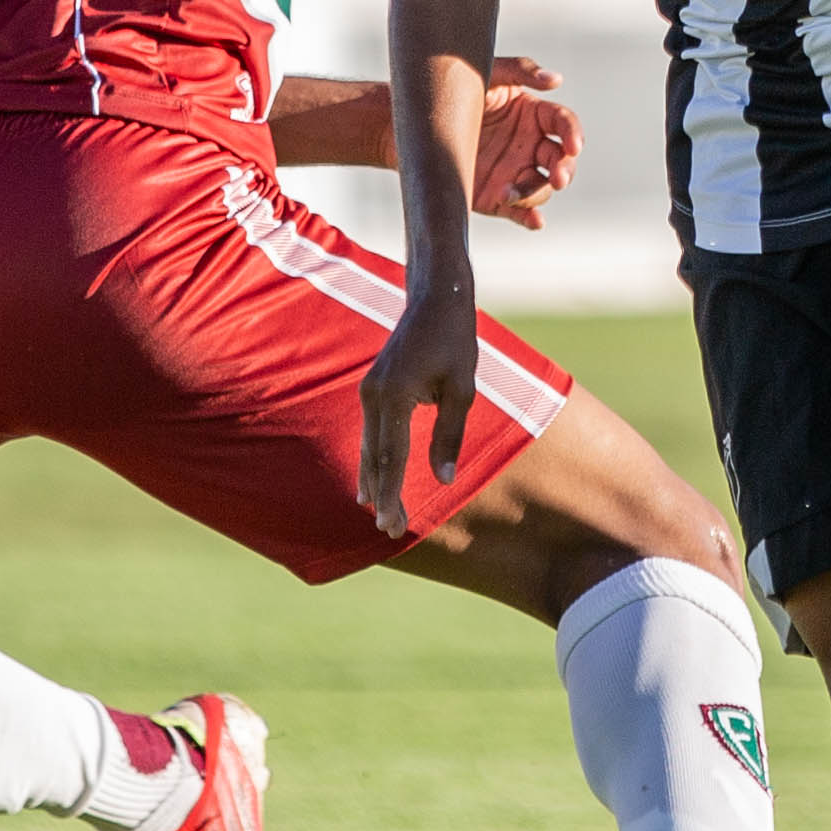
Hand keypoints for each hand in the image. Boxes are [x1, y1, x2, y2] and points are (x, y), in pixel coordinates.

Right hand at [358, 278, 481, 541]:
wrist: (435, 298)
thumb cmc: (455, 340)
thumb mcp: (462, 389)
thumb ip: (449, 436)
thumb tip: (444, 481)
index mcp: (395, 396)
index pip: (393, 458)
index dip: (393, 495)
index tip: (393, 525)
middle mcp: (374, 395)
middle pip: (375, 458)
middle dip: (382, 496)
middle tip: (390, 532)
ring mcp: (369, 391)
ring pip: (368, 447)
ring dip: (373, 481)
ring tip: (376, 513)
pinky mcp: (373, 388)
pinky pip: (370, 432)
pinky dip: (372, 459)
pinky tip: (372, 478)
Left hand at [472, 54, 579, 228]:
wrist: (415, 122)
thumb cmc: (455, 90)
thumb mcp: (488, 74)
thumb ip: (521, 70)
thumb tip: (556, 80)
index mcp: (533, 115)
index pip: (563, 124)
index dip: (573, 134)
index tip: (574, 145)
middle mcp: (530, 146)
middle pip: (560, 161)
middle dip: (564, 170)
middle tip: (558, 177)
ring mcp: (515, 173)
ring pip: (541, 188)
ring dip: (536, 194)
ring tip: (510, 192)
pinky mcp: (497, 197)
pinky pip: (519, 211)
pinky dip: (530, 218)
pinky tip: (534, 221)